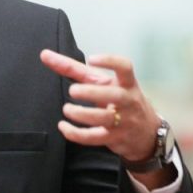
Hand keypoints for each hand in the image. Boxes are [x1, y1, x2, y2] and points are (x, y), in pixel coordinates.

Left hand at [40, 49, 159, 162]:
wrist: (148, 133)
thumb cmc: (119, 100)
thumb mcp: (104, 83)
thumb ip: (75, 69)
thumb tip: (44, 54)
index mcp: (126, 83)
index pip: (125, 67)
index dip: (109, 61)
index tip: (91, 59)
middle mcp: (127, 100)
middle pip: (113, 94)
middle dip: (92, 92)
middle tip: (73, 90)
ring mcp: (122, 120)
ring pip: (104, 118)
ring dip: (82, 114)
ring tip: (67, 109)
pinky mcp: (114, 138)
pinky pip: (95, 138)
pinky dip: (76, 134)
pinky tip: (63, 127)